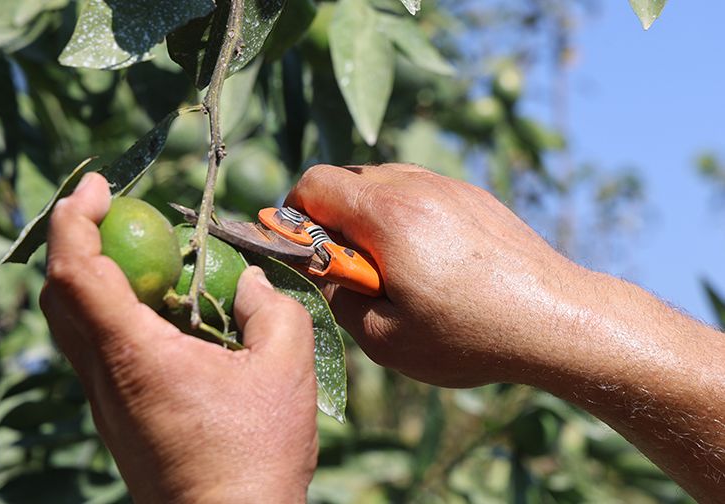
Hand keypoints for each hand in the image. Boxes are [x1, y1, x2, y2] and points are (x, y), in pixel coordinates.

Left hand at [40, 173, 317, 502]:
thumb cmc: (255, 456)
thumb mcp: (284, 368)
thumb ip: (271, 310)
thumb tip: (248, 284)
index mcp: (132, 354)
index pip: (75, 270)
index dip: (73, 217)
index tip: (98, 186)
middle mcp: (103, 376)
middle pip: (59, 294)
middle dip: (74, 238)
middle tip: (111, 209)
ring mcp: (106, 402)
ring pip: (73, 324)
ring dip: (94, 276)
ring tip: (145, 258)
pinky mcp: (119, 418)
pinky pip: (97, 350)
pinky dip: (113, 312)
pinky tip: (165, 315)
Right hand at [286, 163, 581, 386]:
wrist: (559, 320)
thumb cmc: (470, 336)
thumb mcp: (385, 338)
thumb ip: (336, 297)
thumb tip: (316, 269)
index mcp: (387, 216)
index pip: (313, 184)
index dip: (294, 215)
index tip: (304, 250)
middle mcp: (417, 186)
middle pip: (346, 176)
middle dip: (331, 217)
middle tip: (350, 266)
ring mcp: (449, 186)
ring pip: (382, 179)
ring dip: (368, 214)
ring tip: (391, 264)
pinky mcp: (473, 195)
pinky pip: (418, 188)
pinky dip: (403, 213)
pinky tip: (428, 258)